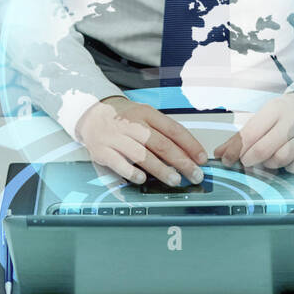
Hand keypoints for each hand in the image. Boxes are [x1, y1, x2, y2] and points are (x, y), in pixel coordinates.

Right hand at [75, 98, 207, 184]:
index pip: (173, 129)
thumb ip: (162, 132)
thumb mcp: (144, 116)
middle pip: (161, 144)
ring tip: (175, 180)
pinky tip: (142, 180)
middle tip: (195, 175)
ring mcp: (117, 137)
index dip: (190, 145)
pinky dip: (131, 172)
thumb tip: (187, 153)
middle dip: (181, 161)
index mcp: (146, 113)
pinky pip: (119, 163)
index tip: (202, 159)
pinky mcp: (103, 151)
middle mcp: (132, 124)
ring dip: (161, 169)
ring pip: (142, 155)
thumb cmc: (124, 118)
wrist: (91, 113)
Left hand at [214, 92, 293, 173]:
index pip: (250, 134)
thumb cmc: (287, 113)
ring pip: (280, 159)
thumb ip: (243, 135)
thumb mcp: (265, 116)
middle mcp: (291, 122)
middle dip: (249, 160)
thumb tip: (220, 152)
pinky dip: (290, 168)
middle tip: (247, 161)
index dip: (235, 150)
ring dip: (270, 164)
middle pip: (263, 149)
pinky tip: (287, 162)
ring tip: (268, 159)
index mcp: (274, 110)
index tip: (227, 159)